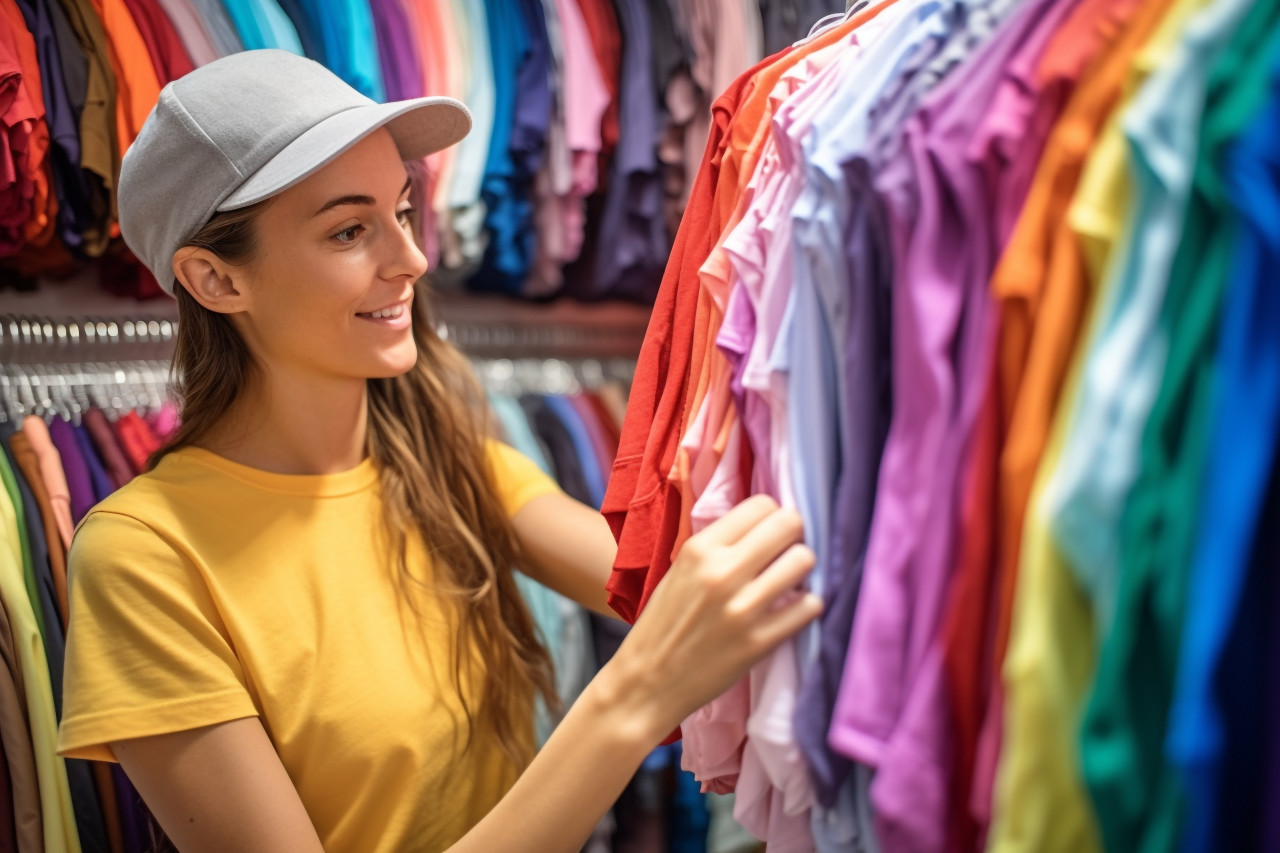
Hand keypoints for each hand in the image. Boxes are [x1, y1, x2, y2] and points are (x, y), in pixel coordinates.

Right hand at [600, 495, 821, 740]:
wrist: (647, 682)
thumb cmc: (663, 623)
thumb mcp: (679, 570)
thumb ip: (718, 545)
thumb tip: (764, 523)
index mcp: (699, 549)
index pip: (761, 505)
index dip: (772, 516)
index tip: (769, 533)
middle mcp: (722, 572)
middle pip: (789, 524)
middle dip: (793, 535)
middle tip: (785, 552)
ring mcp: (743, 609)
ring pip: (804, 560)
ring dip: (802, 569)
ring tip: (789, 581)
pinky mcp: (759, 642)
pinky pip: (809, 606)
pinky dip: (806, 605)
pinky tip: (791, 610)